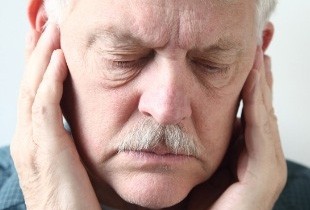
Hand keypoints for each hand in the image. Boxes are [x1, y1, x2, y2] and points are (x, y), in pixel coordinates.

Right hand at [10, 24, 100, 209]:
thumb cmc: (69, 198)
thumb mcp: (65, 161)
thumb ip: (63, 138)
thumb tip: (71, 121)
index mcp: (31, 138)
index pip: (31, 91)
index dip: (36, 63)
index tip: (45, 41)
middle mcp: (25, 136)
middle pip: (27, 83)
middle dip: (34, 51)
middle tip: (43, 24)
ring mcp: (32, 141)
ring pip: (32, 88)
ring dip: (42, 56)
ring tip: (51, 30)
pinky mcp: (46, 148)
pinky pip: (45, 105)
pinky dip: (50, 79)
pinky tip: (59, 59)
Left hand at [187, 48, 286, 209]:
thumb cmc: (187, 207)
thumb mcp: (191, 168)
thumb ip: (196, 145)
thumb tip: (185, 120)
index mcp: (238, 159)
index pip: (246, 116)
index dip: (247, 88)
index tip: (244, 62)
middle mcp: (254, 163)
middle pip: (259, 113)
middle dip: (260, 80)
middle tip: (258, 48)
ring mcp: (262, 173)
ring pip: (264, 120)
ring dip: (262, 87)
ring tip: (258, 57)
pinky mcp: (262, 181)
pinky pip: (260, 136)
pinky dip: (257, 108)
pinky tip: (253, 83)